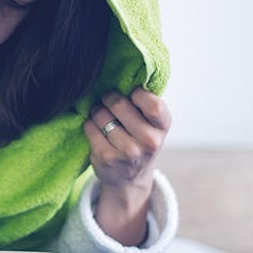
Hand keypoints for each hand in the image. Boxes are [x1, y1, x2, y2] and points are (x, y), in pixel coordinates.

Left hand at [83, 87, 171, 245]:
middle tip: (109, 102)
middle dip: (110, 98)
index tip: (132, 94)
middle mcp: (149, 141)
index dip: (137, 94)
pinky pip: (89, 127)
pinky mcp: (107, 158)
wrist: (130, 179)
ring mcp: (128, 152)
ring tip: (103, 117)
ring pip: (101, 114)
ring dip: (98, 112)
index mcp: (163, 127)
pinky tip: (97, 130)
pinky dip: (89, 124)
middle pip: (120, 104)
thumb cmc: (140, 140)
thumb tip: (125, 73)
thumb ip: (146, 102)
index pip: (153, 104)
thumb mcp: (153, 124)